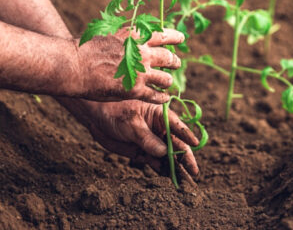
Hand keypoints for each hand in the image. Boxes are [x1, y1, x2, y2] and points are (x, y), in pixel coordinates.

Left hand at [70, 99, 199, 175]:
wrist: (97, 116)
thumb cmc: (115, 112)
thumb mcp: (131, 124)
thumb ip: (147, 138)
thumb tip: (163, 152)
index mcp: (160, 115)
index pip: (177, 126)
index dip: (187, 135)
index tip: (195, 144)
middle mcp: (160, 128)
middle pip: (176, 144)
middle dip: (185, 158)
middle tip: (193, 172)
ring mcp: (152, 141)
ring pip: (168, 155)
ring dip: (175, 167)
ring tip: (184, 180)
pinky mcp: (143, 151)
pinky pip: (156, 161)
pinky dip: (162, 169)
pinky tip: (170, 177)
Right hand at [71, 28, 183, 102]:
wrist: (74, 65)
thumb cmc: (86, 49)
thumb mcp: (110, 33)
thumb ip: (126, 36)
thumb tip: (134, 35)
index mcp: (136, 36)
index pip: (164, 34)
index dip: (175, 37)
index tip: (181, 39)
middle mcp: (142, 53)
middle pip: (169, 57)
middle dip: (174, 62)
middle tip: (176, 63)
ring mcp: (140, 72)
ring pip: (166, 79)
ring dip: (168, 82)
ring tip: (167, 84)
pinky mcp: (135, 90)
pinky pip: (157, 96)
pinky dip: (162, 98)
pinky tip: (163, 98)